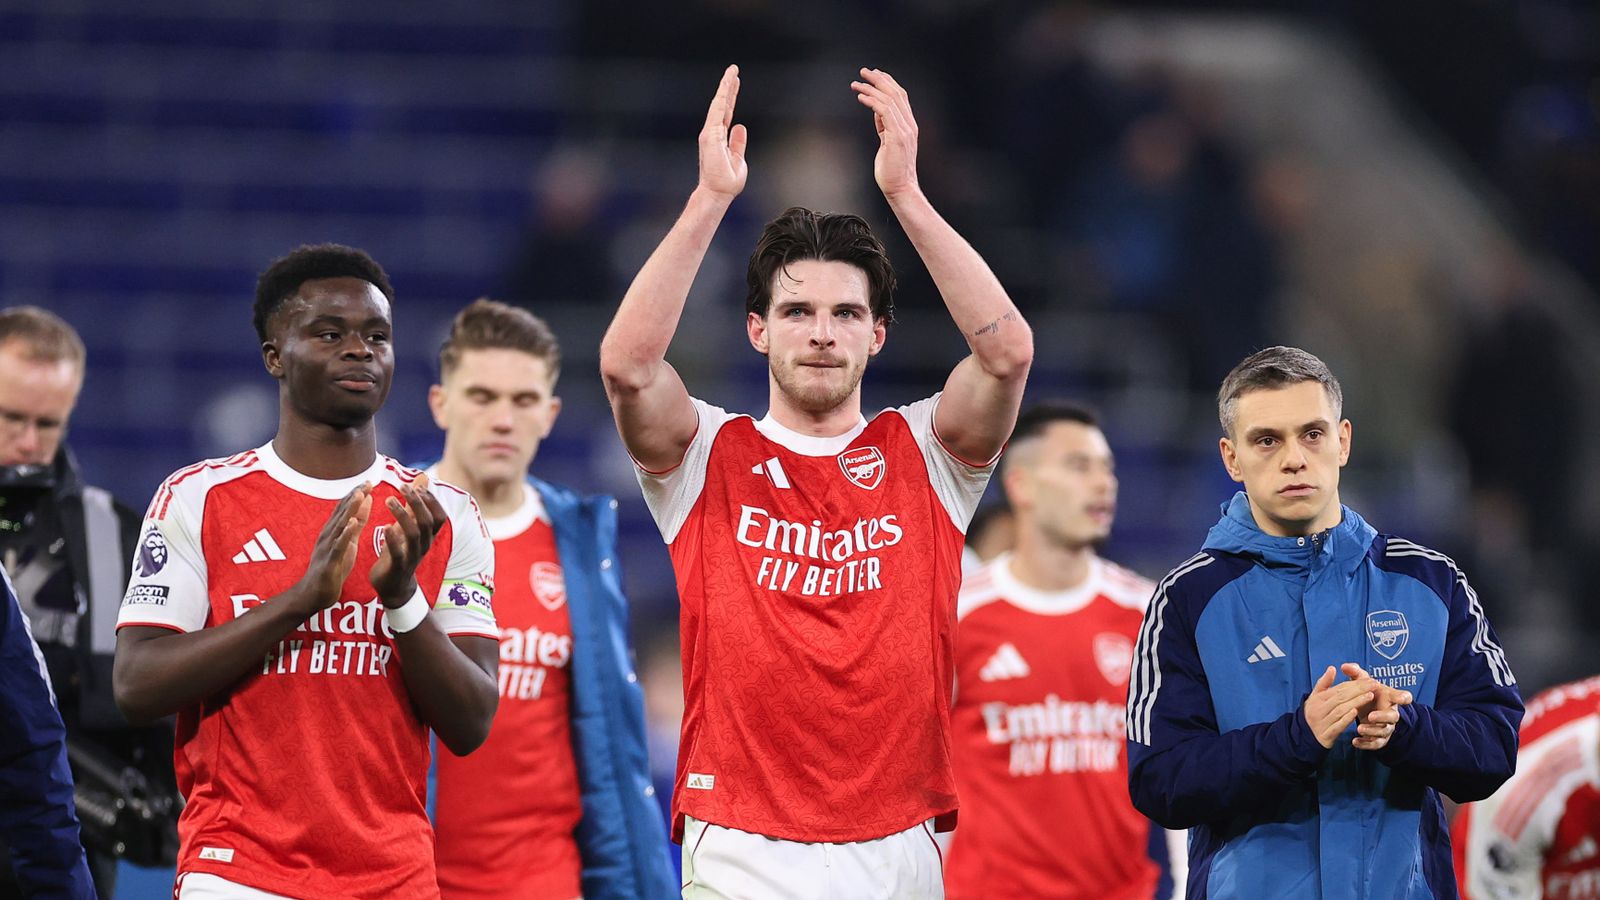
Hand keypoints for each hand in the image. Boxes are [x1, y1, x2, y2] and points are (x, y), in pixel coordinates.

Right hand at [294, 484, 371, 615]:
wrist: (314, 595)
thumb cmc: (332, 568)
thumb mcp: (348, 542)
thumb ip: (357, 522)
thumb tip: (366, 500)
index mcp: (333, 531)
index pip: (344, 509)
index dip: (356, 495)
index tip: (369, 481)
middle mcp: (328, 536)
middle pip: (341, 513)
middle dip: (354, 497)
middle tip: (367, 483)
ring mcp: (327, 548)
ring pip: (339, 525)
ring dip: (349, 510)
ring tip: (360, 496)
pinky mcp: (329, 562)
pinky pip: (338, 546)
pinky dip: (345, 534)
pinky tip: (352, 525)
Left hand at [368, 474, 447, 607]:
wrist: (393, 586)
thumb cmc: (401, 552)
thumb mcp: (409, 527)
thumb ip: (415, 505)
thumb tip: (423, 478)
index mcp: (428, 536)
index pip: (439, 516)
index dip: (431, 500)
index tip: (416, 486)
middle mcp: (424, 545)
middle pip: (427, 521)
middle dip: (416, 502)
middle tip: (403, 487)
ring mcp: (412, 557)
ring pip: (414, 534)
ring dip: (402, 515)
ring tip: (388, 500)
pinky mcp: (398, 567)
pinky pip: (399, 553)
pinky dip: (393, 539)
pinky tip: (385, 527)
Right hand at [698, 64, 747, 199]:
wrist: (718, 192)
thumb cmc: (727, 181)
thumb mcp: (738, 158)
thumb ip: (737, 142)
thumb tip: (740, 126)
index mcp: (719, 137)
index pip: (726, 112)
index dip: (731, 97)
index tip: (735, 82)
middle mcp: (713, 132)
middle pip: (722, 105)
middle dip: (728, 87)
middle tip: (734, 70)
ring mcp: (710, 132)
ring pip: (719, 104)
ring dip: (726, 87)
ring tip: (732, 71)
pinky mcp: (710, 134)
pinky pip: (718, 111)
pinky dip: (722, 97)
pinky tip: (727, 84)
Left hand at [851, 67, 920, 200]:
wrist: (900, 188)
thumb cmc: (892, 170)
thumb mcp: (887, 142)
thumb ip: (884, 126)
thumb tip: (876, 111)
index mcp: (908, 125)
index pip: (900, 96)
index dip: (888, 82)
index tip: (874, 74)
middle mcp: (909, 124)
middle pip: (896, 93)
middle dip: (879, 79)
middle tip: (863, 71)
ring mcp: (905, 130)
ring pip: (889, 100)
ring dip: (871, 89)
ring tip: (857, 84)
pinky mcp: (897, 137)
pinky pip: (884, 112)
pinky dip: (872, 102)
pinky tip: (861, 97)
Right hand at [1304, 664, 1382, 748]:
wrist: (1304, 736)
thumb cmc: (1314, 713)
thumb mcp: (1315, 697)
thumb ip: (1324, 682)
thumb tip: (1332, 668)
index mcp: (1317, 699)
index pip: (1338, 689)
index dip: (1354, 683)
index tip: (1369, 679)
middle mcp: (1319, 710)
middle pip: (1340, 698)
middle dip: (1359, 690)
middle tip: (1374, 685)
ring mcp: (1322, 722)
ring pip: (1340, 710)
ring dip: (1356, 702)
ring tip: (1370, 696)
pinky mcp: (1326, 735)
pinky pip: (1337, 726)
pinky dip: (1346, 719)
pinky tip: (1356, 712)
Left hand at [1341, 662, 1412, 750]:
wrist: (1370, 710)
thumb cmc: (1369, 694)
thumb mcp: (1363, 683)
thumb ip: (1356, 674)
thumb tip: (1345, 666)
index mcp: (1390, 698)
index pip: (1402, 697)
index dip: (1403, 697)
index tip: (1403, 698)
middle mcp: (1391, 713)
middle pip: (1393, 717)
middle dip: (1382, 717)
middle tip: (1370, 716)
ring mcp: (1387, 727)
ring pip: (1384, 731)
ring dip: (1372, 731)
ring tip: (1359, 728)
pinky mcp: (1380, 738)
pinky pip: (1376, 743)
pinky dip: (1366, 744)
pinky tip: (1355, 742)